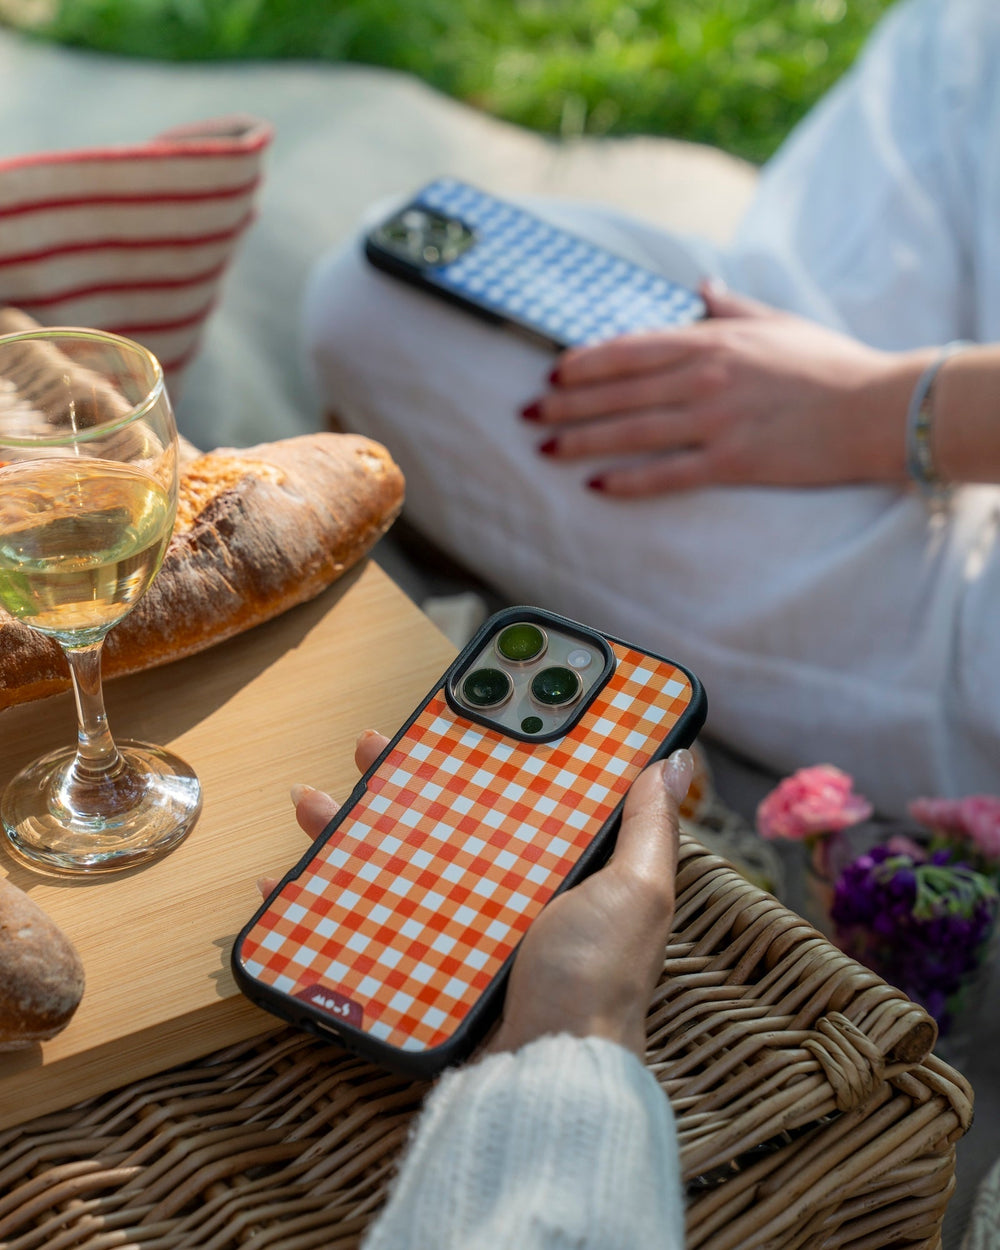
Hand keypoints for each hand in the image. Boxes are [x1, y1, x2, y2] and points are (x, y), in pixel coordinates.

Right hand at [261, 734, 692, 1059]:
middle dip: (403, 778)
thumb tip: (671, 759)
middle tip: (371, 746)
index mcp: (557, 868)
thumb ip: (647, 828)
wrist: (544, 1072)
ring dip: (349, 827)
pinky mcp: (425, 962)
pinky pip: (367, 920)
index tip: (457, 712)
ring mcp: (461, 928)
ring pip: (396, 861)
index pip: (516, 793)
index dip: (487, 751)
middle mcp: (507, 893)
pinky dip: (324, 900)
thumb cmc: (597, 979)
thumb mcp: (636, 891)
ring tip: (312, 801)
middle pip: (444, 818)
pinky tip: (286, 883)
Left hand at [522, 282, 935, 496]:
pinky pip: (667, 474)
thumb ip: (732, 307)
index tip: (553, 370)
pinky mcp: (731, 462)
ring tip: (544, 446)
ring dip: (580, 439)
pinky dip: (627, 480)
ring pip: (631, 431)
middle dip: (566, 401)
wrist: (878, 408)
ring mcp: (714, 422)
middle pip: (618, 391)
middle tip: (527, 411)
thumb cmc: (831, 363)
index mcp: (713, 342)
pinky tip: (594, 485)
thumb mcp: (778, 322)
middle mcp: (704, 378)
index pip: (632, 349)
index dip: (586, 362)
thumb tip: (701, 286)